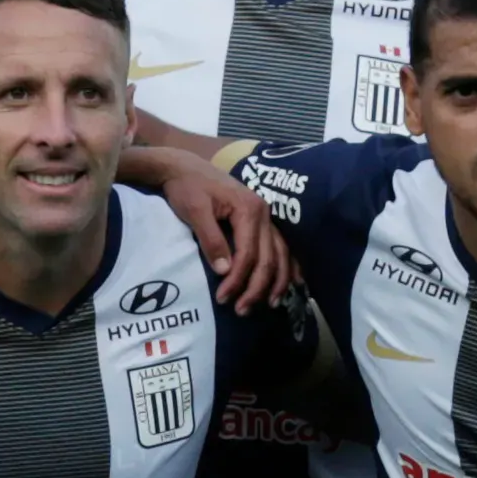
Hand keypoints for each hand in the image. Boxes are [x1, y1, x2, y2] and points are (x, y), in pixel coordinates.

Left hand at [160, 162, 293, 311]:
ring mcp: (266, 216)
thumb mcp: (194, 211)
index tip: (223, 298)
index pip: (249, 254)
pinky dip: (288, 265)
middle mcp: (264, 213)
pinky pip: (281, 245)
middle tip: (242, 310)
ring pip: (280, 253)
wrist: (184, 167)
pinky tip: (293, 282)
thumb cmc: (187, 187)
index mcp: (249, 209)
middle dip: (257, 287)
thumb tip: (224, 270)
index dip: (238, 279)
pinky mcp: (262, 219)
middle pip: (268, 257)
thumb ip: (210, 239)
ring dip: (277, 281)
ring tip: (270, 304)